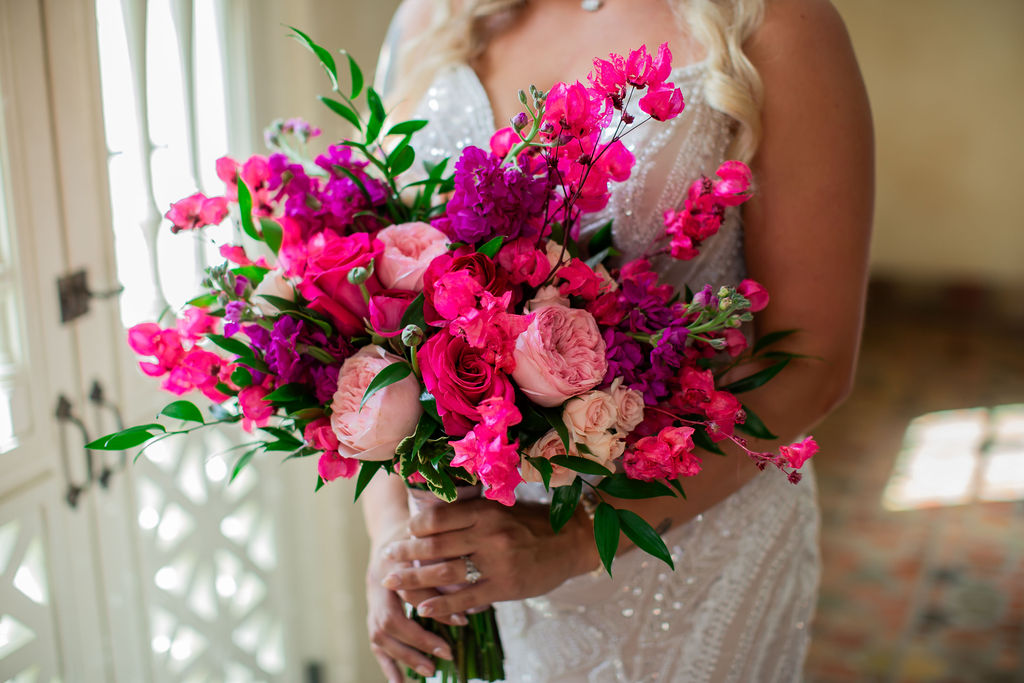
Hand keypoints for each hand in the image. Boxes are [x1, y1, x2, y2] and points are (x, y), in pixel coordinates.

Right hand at [366, 524, 461, 681]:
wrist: (393, 530)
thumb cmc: (421, 534)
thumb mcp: (435, 540)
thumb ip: (450, 567)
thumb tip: (477, 601)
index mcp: (394, 562)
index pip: (412, 591)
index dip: (436, 607)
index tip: (463, 620)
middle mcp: (379, 582)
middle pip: (391, 618)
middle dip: (419, 639)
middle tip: (446, 653)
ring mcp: (372, 599)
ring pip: (380, 633)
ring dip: (405, 655)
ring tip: (431, 671)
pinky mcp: (372, 611)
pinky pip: (375, 641)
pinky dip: (388, 664)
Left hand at [381, 498, 598, 618]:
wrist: (572, 542)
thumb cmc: (533, 523)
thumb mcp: (503, 506)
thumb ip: (472, 510)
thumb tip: (431, 511)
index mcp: (485, 509)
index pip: (437, 517)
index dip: (414, 527)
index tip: (404, 533)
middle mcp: (488, 533)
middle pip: (434, 544)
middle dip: (404, 553)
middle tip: (386, 558)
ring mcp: (497, 561)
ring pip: (444, 572)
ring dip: (413, 579)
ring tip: (393, 582)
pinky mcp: (505, 586)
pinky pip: (465, 597)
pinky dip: (441, 603)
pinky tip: (424, 607)